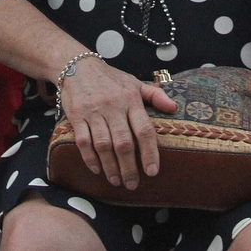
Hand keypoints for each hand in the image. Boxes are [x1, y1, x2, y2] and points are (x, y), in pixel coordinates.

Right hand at [58, 56, 176, 190]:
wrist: (77, 66)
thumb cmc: (110, 79)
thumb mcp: (134, 83)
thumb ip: (155, 95)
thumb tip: (174, 108)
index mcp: (131, 100)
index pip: (144, 130)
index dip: (150, 153)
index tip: (152, 171)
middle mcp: (113, 106)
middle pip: (123, 143)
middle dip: (129, 168)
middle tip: (132, 184)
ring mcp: (93, 112)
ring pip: (103, 145)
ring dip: (110, 167)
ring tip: (116, 181)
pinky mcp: (76, 116)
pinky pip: (83, 141)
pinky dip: (90, 158)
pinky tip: (97, 170)